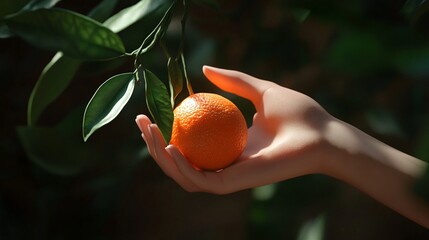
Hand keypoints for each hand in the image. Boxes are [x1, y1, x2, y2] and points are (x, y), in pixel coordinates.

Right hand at [136, 66, 331, 193]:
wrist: (321, 134)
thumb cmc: (297, 113)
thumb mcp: (259, 89)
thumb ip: (233, 81)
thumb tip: (203, 69)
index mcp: (228, 146)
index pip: (189, 143)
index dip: (165, 131)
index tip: (150, 112)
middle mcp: (224, 163)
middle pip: (179, 160)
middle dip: (154, 145)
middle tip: (141, 122)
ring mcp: (228, 176)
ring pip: (183, 174)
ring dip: (160, 156)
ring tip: (149, 132)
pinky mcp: (234, 184)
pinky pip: (200, 180)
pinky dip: (181, 167)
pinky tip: (170, 146)